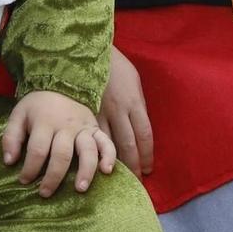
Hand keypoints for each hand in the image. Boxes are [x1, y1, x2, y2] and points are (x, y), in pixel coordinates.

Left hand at [1, 90, 116, 195]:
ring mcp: (83, 128)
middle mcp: (66, 126)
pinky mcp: (96, 129)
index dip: (30, 168)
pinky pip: (106, 143)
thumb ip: (11, 137)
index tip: (23, 180)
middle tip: (45, 193)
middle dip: (54, 177)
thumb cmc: (37, 106)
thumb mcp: (18, 115)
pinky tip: (107, 171)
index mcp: (45, 122)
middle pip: (62, 154)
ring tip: (80, 189)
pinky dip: (109, 156)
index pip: (37, 150)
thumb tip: (9, 161)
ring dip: (85, 171)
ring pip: (88, 150)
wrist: (62, 83)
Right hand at [98, 46, 153, 176]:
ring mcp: (99, 112)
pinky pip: (90, 137)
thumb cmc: (116, 66)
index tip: (148, 169)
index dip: (147, 155)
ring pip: (108, 144)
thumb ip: (138, 106)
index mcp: (134, 102)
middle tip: (136, 180)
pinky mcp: (84, 113)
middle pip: (129, 145)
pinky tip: (93, 163)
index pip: (145, 135)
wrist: (89, 51)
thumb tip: (140, 128)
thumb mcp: (134, 82)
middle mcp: (118, 110)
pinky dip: (94, 152)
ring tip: (116, 178)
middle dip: (134, 166)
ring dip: (113, 163)